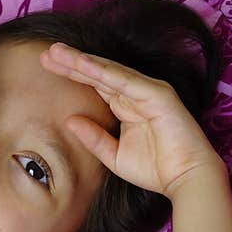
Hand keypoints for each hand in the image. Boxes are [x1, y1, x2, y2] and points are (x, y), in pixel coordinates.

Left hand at [40, 42, 223, 198]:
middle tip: (46, 52)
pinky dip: (102, 70)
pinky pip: (124, 80)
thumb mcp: (114, 156)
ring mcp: (146, 90)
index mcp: (126, 105)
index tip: (46, 66)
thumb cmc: (155, 169)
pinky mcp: (157, 93)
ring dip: (81, 60)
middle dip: (71, 62)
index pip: (94, 84)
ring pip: (107, 71)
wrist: (185, 180)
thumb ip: (93, 138)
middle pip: (97, 73)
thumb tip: (70, 120)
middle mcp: (135, 93)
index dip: (71, 74)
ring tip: (57, 52)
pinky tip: (81, 63)